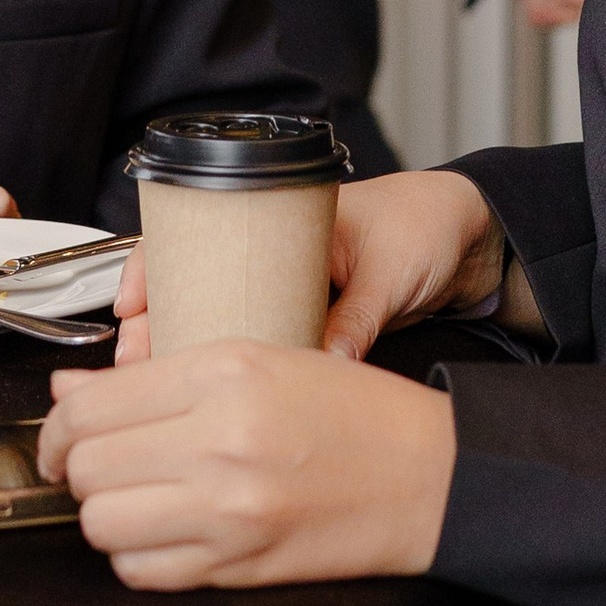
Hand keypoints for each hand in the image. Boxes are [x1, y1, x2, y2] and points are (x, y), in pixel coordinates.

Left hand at [36, 340, 456, 590]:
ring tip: (136, 497)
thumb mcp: (260, 358)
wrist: (430, 479)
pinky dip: (136, 556)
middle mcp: (220, 441)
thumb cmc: (354, 412)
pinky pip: (140, 573)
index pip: (90, 405)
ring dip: (106, 513)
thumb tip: (70, 394)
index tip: (61, 434)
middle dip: (77, 468)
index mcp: (224, 374)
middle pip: (86, 467)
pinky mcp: (238, 567)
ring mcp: (228, 511)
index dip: (57, 425)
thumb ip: (158, 376)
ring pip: (101, 525)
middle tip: (100, 463)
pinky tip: (165, 532)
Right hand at [103, 167, 500, 370]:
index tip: (131, 306)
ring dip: (195, 344)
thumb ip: (356, 320)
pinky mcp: (314, 314)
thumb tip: (318, 365)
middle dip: (161, 320)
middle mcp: (281, 250)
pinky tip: (221, 389)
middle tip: (135, 360)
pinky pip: (263, 334)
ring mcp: (294, 283)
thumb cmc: (429, 225)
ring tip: (161, 383)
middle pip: (200, 282)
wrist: (475, 235)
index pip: (201, 232)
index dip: (155, 268)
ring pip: (226, 313)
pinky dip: (239, 357)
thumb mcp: (390, 271)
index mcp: (288, 216)